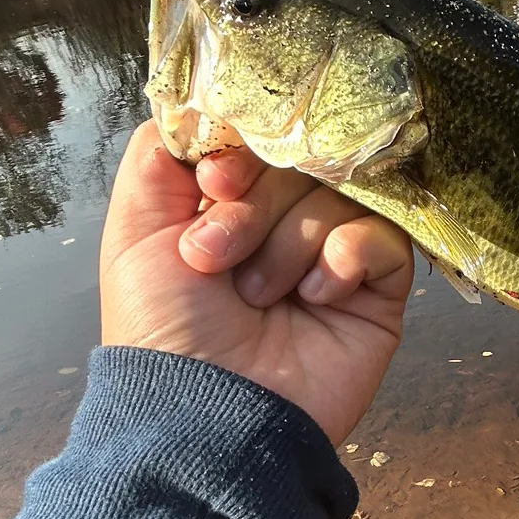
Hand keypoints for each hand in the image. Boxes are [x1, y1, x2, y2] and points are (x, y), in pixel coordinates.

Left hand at [100, 121, 413, 445]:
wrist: (205, 416)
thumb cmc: (163, 329)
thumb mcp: (135, 232)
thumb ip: (162, 152)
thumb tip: (204, 102)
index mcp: (234, 203)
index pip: (260, 136)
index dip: (240, 150)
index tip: (213, 181)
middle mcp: (287, 222)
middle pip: (301, 160)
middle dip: (254, 207)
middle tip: (217, 258)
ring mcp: (336, 253)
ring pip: (339, 194)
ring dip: (291, 244)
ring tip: (262, 296)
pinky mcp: (379, 287)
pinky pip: (383, 235)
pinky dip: (346, 258)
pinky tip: (316, 295)